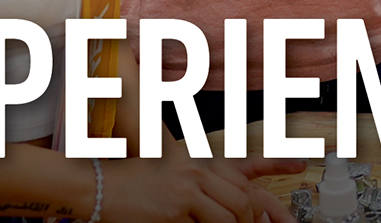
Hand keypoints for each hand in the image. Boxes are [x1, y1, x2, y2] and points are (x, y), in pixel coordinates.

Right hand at [102, 151, 302, 222]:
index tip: (283, 189)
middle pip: (242, 201)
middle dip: (250, 222)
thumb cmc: (133, 181)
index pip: (244, 180)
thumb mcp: (172, 174)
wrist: (97, 184)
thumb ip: (200, 186)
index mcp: (199, 163)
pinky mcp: (171, 214)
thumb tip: (228, 208)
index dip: (265, 190)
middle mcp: (196, 174)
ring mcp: (185, 193)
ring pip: (227, 219)